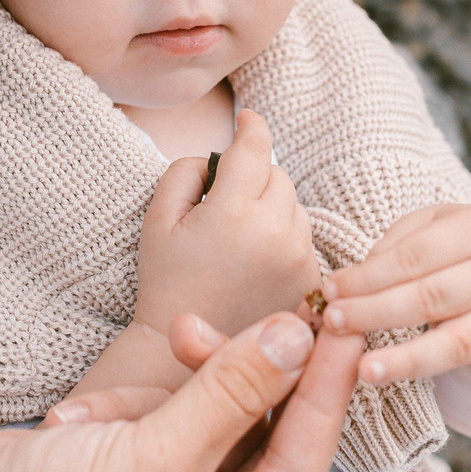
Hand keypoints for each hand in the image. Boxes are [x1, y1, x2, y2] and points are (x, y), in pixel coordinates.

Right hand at [0, 311, 363, 471]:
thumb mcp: (153, 455)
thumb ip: (233, 392)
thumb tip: (299, 338)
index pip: (301, 469)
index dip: (323, 392)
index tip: (344, 325)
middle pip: (258, 439)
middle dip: (224, 385)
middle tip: (214, 325)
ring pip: (207, 418)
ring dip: (155, 399)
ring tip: (100, 413)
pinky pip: (161, 419)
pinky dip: (124, 410)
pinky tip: (73, 426)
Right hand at [134, 110, 323, 341]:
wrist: (180, 355)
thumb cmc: (165, 281)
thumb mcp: (159, 218)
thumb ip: (186, 171)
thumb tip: (217, 158)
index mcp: (234, 212)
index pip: (255, 148)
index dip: (251, 125)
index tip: (246, 117)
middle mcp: (276, 232)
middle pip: (279, 176)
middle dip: (256, 175)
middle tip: (227, 195)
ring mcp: (299, 260)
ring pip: (295, 208)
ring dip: (273, 207)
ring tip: (240, 236)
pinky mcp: (311, 284)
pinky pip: (304, 241)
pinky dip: (284, 239)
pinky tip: (256, 260)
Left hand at [322, 204, 470, 426]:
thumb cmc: (436, 243)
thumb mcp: (415, 228)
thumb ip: (388, 253)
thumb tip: (344, 289)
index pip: (413, 257)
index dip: (368, 276)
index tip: (330, 291)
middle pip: (433, 297)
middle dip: (377, 312)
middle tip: (335, 323)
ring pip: (458, 340)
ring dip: (409, 359)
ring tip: (366, 371)